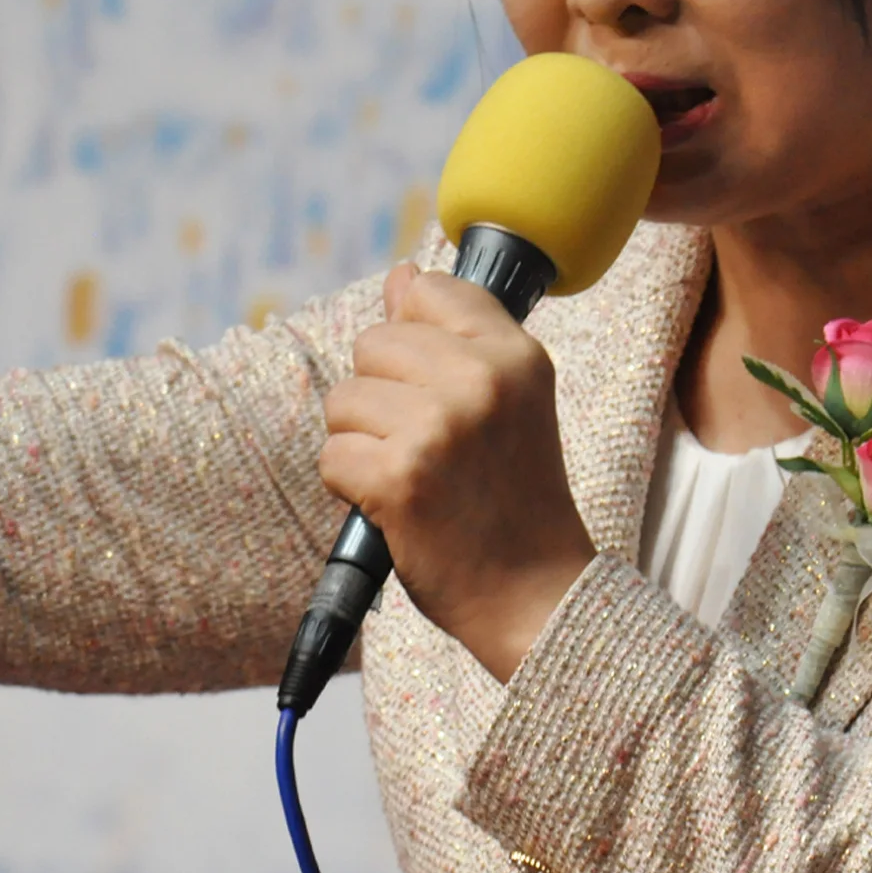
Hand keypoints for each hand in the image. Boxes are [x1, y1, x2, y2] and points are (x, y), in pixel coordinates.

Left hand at [319, 263, 597, 682]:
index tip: (436, 386)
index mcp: (515, 354)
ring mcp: (438, 428)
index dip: (413, 338)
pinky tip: (394, 505)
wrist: (539, 596)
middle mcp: (480, 380)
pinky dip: (350, 485)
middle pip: (373, 344)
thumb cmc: (515, 497)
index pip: (429, 291)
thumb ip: (453, 334)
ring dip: (362, 441)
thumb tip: (401, 276)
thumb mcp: (509, 400)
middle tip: (428, 446)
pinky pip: (332, 455)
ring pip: (344, 399)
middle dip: (381, 396)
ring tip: (413, 474)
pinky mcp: (399, 478)